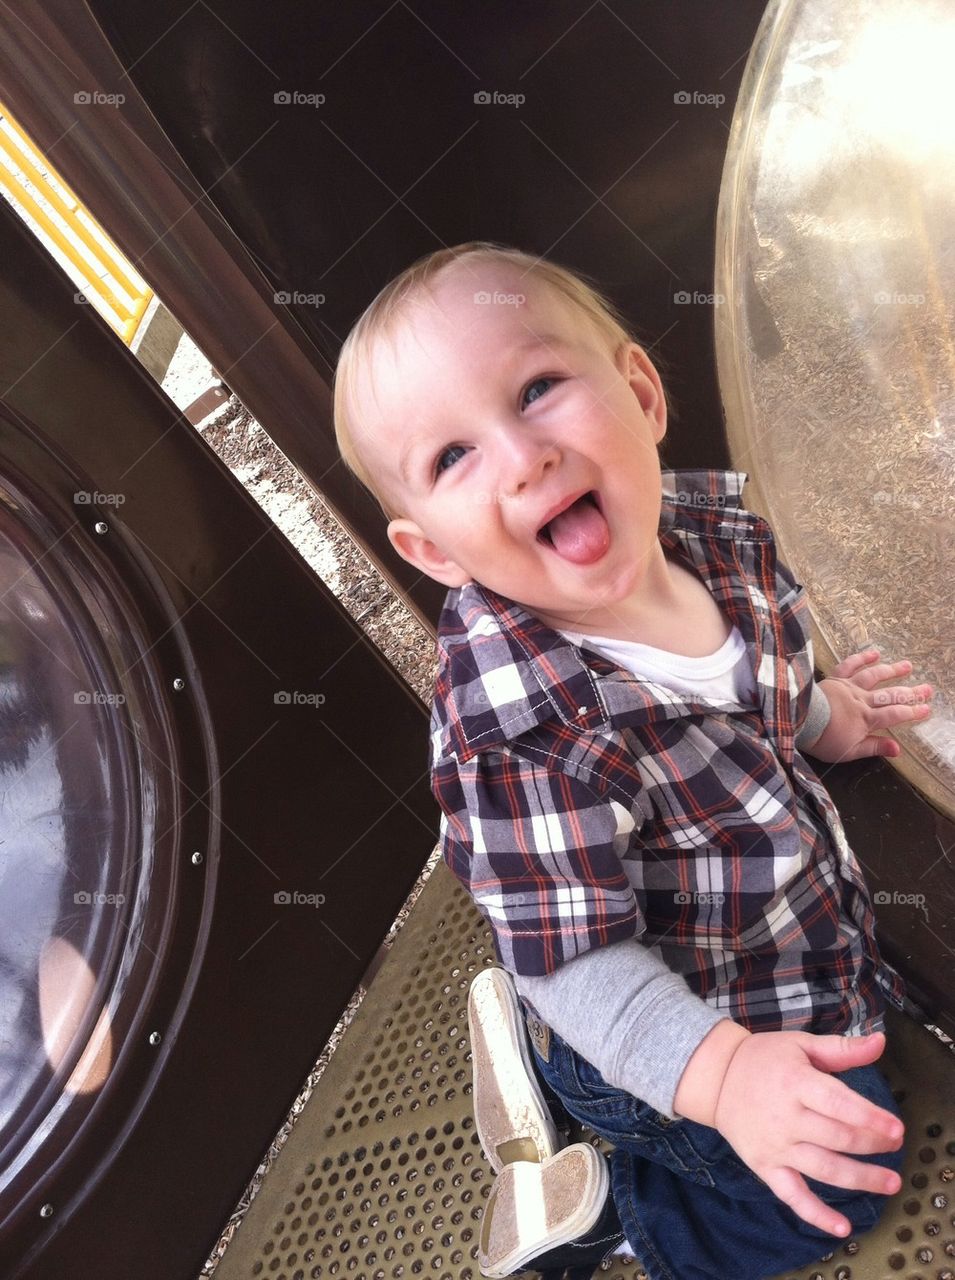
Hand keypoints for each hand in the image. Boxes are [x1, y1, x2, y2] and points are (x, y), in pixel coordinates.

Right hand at [712, 1030, 903, 1235]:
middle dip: (872, 1144)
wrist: (717, 1078)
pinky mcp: (765, 1167)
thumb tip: (879, 1042)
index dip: (870, 1118)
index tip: (896, 1129)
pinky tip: (841, 1227)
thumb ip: (841, 1048)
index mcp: (795, 1082)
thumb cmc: (765, 1058)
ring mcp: (775, 1146)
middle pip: (838, 1138)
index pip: (839, 1104)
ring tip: (890, 1182)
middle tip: (895, 1145)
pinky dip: (816, 1214)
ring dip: (861, 1179)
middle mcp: (785, 1117)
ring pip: (824, 1169)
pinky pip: (792, 1196)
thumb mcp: (801, 1044)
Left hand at [803, 648, 932, 762]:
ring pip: (874, 677)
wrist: (798, 721)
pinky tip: (875, 653)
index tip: (926, 709)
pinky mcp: (835, 678)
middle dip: (911, 692)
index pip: (895, 715)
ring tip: (908, 665)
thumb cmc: (823, 740)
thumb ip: (874, 747)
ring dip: (892, 670)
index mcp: (867, 719)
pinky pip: (850, 665)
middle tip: (928, 688)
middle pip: (890, 695)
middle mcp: (861, 700)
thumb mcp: (849, 751)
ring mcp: (848, 687)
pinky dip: (862, 658)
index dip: (912, 712)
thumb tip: (898, 749)